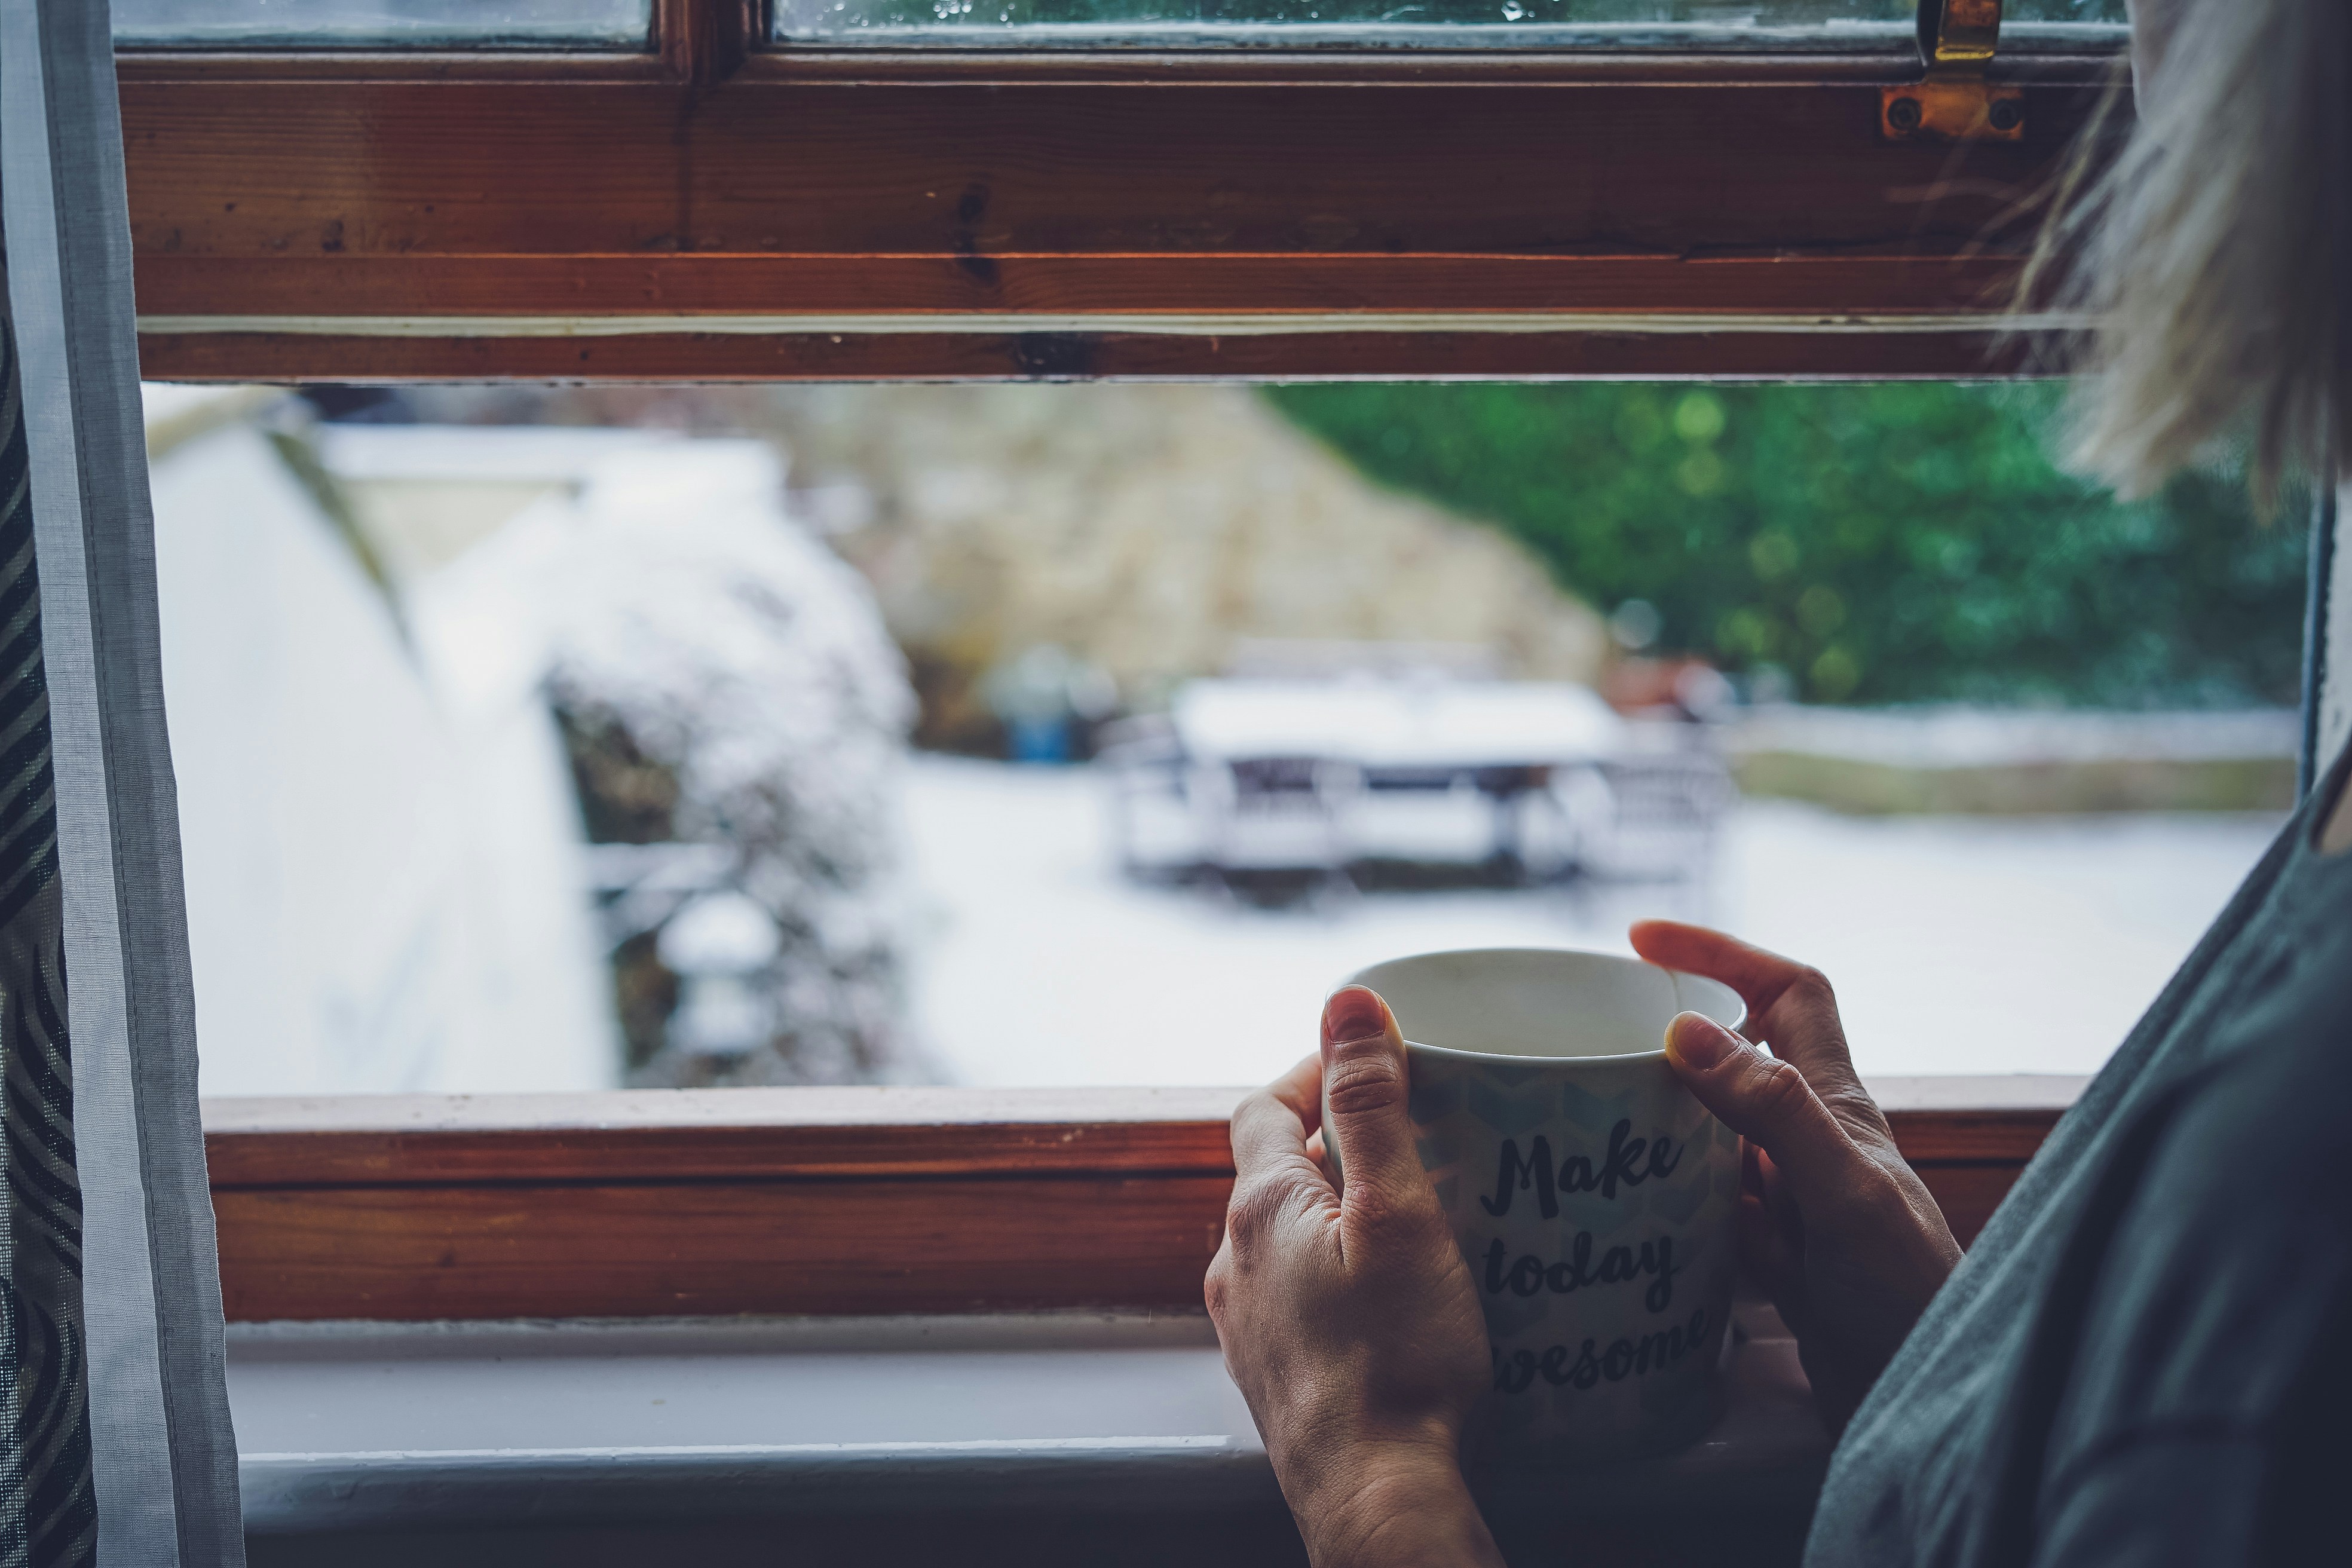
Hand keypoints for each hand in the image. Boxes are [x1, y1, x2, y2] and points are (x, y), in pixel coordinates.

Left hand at [1205, 987, 1503, 1567]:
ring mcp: (1248, 1326)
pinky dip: (1337, 1274)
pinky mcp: (1276, 1376)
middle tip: (1416, 1139)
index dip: (1313, 1071)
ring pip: (1286, 1239)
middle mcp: (1234, 1264)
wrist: (1376, 1496)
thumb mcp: (1397, 1213)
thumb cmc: (1396, 1359)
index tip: (1373, 1063)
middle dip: (1338, 1143)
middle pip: (1274, 1172)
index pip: (1262, 1106)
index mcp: (1259, 1210)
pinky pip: (1298, 1297)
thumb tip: (1347, 1004)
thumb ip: (1371, 1105)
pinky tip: (1394, 1299)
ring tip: (1415, 1217)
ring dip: (1338, 1213)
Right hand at [1629, 920, 1961, 1434]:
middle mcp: (1811, 1141)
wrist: (1928, 1402)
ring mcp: (1790, 1200)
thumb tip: (1687, 1030)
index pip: (1786, 990)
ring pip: (1709, 1132)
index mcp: (1836, 1105)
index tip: (1641, 940)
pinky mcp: (1774, 1258)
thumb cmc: (1909, 1297)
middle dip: (1667, 1035)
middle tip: (1590, 1039)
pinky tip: (1627, 1210)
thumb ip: (1773, 1112)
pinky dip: (1665, 1197)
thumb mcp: (1844, 1195)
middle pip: (1735, 1056)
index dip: (1721, 951)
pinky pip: (1704, 1205)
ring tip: (1587, 1121)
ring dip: (1656, 1117)